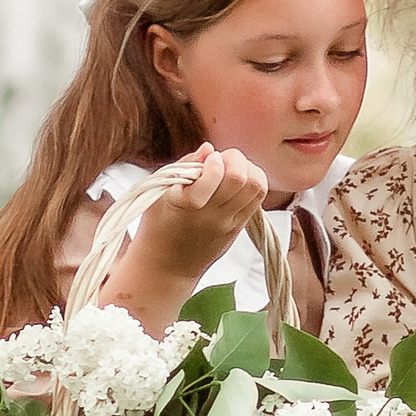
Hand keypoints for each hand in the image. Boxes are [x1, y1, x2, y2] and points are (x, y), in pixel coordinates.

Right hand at [96, 144, 269, 334]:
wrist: (166, 267)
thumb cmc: (157, 224)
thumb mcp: (158, 191)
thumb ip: (184, 166)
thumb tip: (209, 148)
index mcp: (185, 204)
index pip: (214, 176)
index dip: (214, 161)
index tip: (207, 159)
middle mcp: (210, 215)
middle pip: (241, 178)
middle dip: (234, 158)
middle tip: (221, 160)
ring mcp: (227, 224)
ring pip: (256, 186)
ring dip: (247, 168)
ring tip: (231, 169)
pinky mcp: (238, 228)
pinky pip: (258, 199)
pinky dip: (253, 182)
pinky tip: (238, 181)